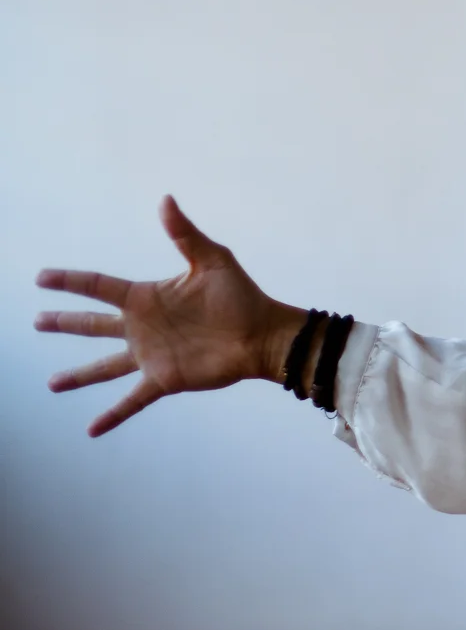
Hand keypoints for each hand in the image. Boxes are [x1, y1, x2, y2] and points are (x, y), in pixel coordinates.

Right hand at [35, 195, 303, 435]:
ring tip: (53, 384)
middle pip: (92, 326)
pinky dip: (113, 415)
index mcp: (146, 298)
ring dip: (78, 376)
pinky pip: (132, 400)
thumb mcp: (212, 260)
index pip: (98, 286)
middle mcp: (142, 328)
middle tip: (36, 321)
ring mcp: (151, 355)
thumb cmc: (243, 296)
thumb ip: (184, 233)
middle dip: (65, 323)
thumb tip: (165, 199)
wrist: (264, 335)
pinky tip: (91, 430)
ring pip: (104, 367)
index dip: (69, 281)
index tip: (41, 278)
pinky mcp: (164, 379)